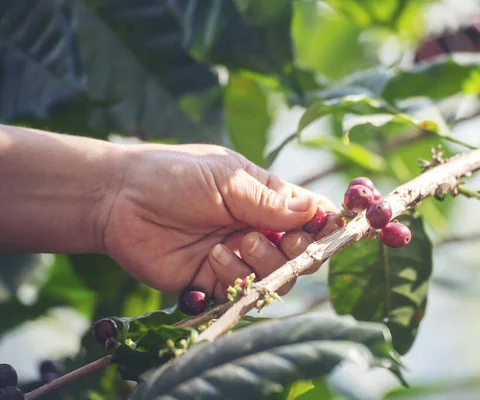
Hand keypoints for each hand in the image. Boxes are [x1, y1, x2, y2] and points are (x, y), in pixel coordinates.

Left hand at [103, 143, 340, 298]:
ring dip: (264, 263)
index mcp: (266, 198)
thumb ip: (269, 201)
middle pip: (301, 253)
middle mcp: (257, 229)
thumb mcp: (227, 180)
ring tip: (234, 241)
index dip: (324, 225)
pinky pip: (243, 292)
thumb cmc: (174, 176)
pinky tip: (212, 258)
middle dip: (296, 250)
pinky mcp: (214, 282)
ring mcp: (238, 257)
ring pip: (278, 277)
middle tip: (274, 237)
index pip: (310, 215)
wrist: (118, 200)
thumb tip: (315, 210)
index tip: (328, 229)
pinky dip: (236, 278)